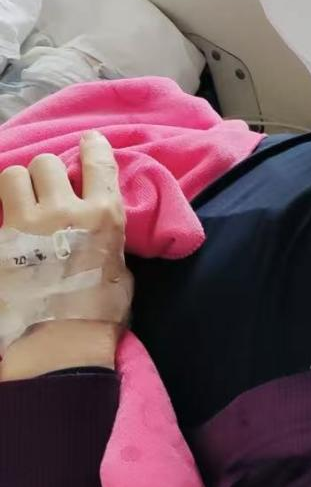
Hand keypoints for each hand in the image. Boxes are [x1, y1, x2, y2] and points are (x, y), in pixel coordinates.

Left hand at [0, 131, 131, 377]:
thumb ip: (108, 240)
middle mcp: (65, 210)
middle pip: (47, 164)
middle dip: (46, 174)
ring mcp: (27, 225)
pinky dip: (0, 214)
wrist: (59, 345)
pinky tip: (5, 226)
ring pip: (13, 176)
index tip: (88, 142)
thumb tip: (99, 231)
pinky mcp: (0, 242)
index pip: (98, 161)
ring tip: (19, 203)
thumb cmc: (100, 314)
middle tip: (47, 191)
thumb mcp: (122, 270)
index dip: (92, 146)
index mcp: (104, 215)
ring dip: (17, 186)